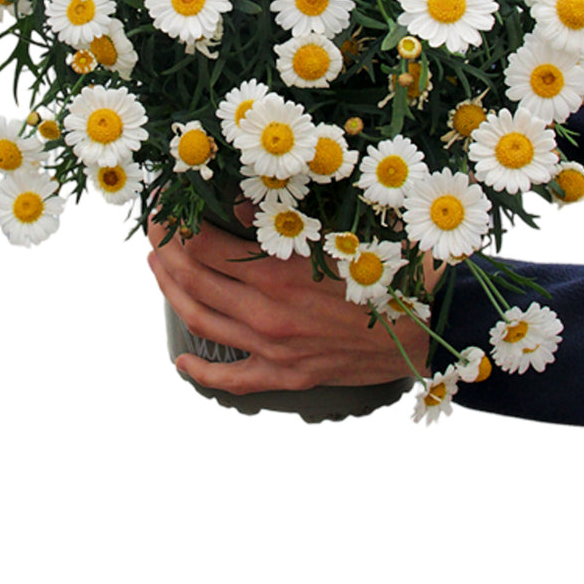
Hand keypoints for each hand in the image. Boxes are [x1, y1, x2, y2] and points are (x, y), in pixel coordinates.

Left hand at [147, 210, 436, 393]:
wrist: (429, 327)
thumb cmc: (387, 268)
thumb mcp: (339, 231)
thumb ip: (285, 219)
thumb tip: (241, 205)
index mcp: (277, 271)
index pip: (204, 245)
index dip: (176, 225)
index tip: (165, 207)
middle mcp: (266, 311)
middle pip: (193, 279)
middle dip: (164, 251)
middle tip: (154, 230)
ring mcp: (273, 347)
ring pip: (201, 320)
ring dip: (172, 292)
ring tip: (157, 268)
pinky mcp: (287, 376)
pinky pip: (233, 378)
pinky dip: (201, 371)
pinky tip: (182, 359)